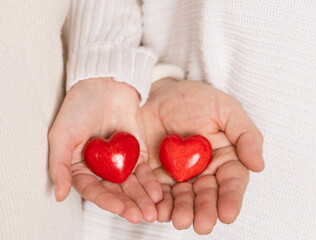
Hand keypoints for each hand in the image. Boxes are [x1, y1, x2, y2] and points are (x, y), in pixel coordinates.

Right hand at [48, 78, 161, 222]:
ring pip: (132, 186)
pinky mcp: (137, 154)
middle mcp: (100, 170)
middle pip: (115, 192)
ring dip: (141, 199)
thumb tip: (58, 194)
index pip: (93, 190)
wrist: (106, 84)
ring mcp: (120, 163)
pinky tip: (157, 194)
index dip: (105, 200)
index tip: (118, 208)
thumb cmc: (79, 107)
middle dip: (127, 205)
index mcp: (79, 168)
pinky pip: (145, 172)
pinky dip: (151, 183)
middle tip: (140, 216)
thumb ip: (59, 165)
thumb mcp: (62, 134)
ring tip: (152, 212)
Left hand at [141, 78, 263, 233]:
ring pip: (182, 199)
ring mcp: (179, 175)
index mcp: (225, 159)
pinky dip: (157, 204)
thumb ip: (245, 135)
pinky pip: (157, 192)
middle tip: (203, 224)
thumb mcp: (226, 109)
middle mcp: (204, 172)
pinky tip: (157, 211)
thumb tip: (258, 165)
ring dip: (181, 212)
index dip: (230, 199)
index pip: (231, 182)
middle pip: (206, 196)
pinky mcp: (156, 175)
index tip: (228, 214)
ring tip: (179, 220)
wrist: (159, 93)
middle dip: (205, 211)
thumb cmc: (195, 98)